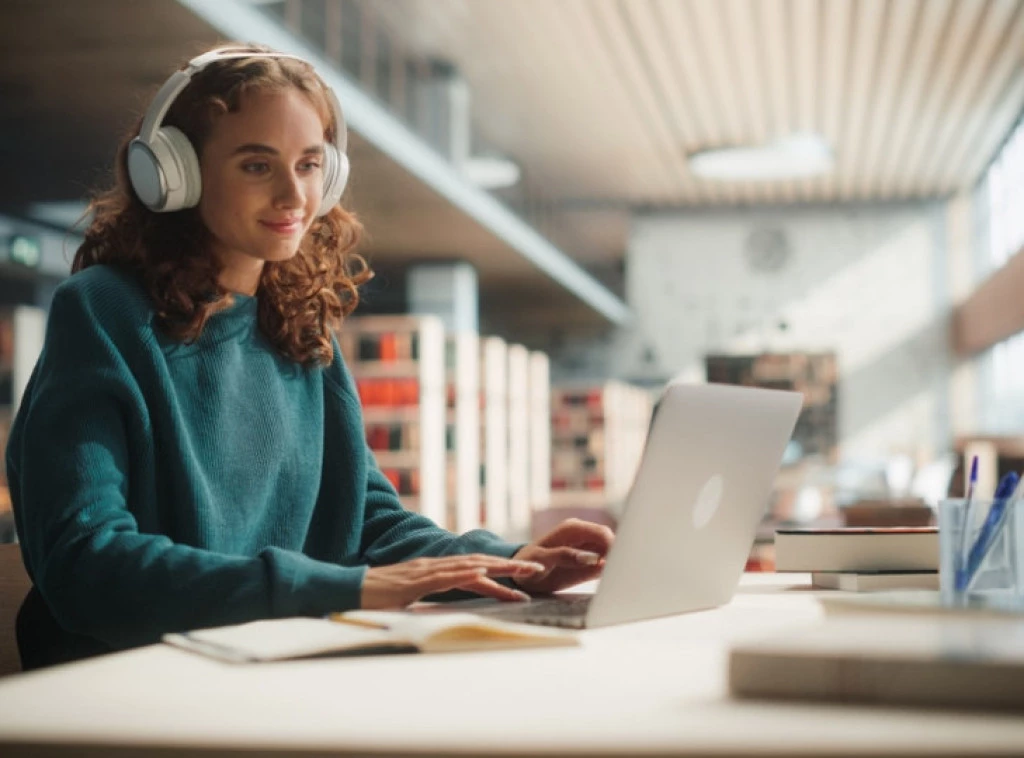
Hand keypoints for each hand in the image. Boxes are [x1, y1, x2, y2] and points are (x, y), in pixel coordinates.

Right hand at [361, 554, 546, 609]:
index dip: (501, 567)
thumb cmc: (378, 598)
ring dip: (500, 569)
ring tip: (524, 573)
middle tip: (539, 569)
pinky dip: (468, 575)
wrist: (350, 589)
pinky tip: (484, 576)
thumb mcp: (412, 598)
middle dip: (511, 565)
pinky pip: (447, 577)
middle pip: (480, 562)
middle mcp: (435, 566)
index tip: (524, 573)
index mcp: (436, 570)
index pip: (475, 566)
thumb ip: (430, 596)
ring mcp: (427, 571)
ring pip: (470, 567)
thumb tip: (449, 607)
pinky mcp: (417, 581)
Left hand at [512, 518, 614, 594]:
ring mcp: (586, 550)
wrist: (521, 575)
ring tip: (618, 580)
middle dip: (619, 555)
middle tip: (620, 574)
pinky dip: (610, 572)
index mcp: (573, 529)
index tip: (618, 562)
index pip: (602, 533)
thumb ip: (565, 556)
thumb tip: (591, 557)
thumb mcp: (541, 559)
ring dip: (616, 565)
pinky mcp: (587, 564)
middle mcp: (583, 536)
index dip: (614, 546)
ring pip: (611, 554)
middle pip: (611, 542)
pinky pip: (604, 566)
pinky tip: (611, 582)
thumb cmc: (527, 563)